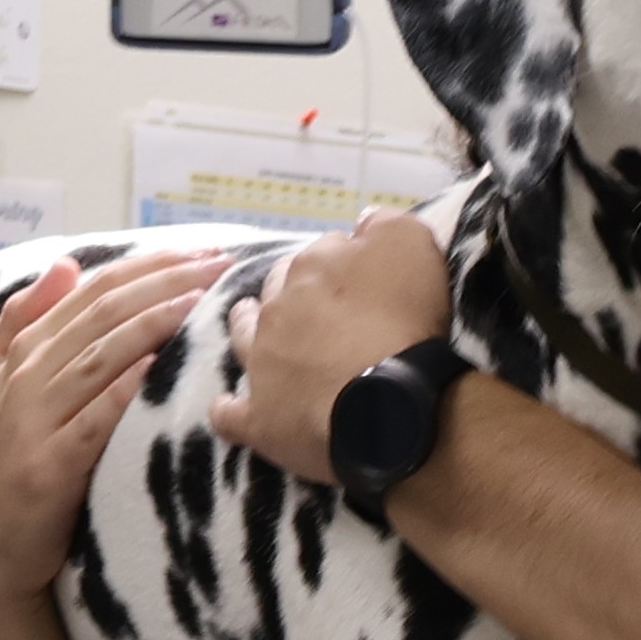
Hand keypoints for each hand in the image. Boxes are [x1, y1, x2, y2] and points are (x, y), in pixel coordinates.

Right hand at [0, 243, 244, 608]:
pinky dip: (123, 390)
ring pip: (100, 356)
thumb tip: (64, 265)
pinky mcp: (48, 467)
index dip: (148, 266)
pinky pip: (93, 420)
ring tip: (200, 300)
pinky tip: (157, 366)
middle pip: (102, 314)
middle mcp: (26, 378)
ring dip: (152, 323)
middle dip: (163, 282)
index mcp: (23, 353)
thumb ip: (22, 322)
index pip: (92, 292)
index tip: (201, 252)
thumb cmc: (5, 464)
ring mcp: (34, 421)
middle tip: (217, 265)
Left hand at [216, 204, 455, 487]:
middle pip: (280, 287)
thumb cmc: (404, 323)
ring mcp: (262, 364)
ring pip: (244, 334)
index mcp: (314, 268)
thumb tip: (364, 221)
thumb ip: (386, 224)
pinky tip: (230, 410)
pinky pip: (230, 413)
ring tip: (250, 323)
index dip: (345, 263)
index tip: (363, 278)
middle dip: (292, 289)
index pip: (325, 251)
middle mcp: (279, 309)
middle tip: (314, 303)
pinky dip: (229, 410)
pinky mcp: (259, 418)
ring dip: (246, 325)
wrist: (386, 405)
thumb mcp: (411, 246)